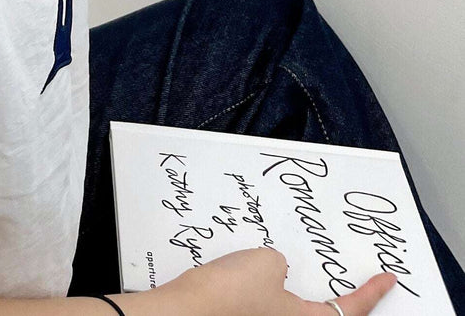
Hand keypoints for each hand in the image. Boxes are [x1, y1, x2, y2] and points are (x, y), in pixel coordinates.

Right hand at [152, 246, 398, 315]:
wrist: (182, 315)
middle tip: (338, 274)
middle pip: (320, 315)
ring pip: (289, 311)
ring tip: (280, 265)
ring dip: (290, 293)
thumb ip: (280, 263)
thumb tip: (276, 271)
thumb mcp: (265, 262)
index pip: (352, 310)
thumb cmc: (228, 294)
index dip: (373, 293)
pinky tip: (245, 274)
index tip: (389, 280)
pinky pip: (264, 309)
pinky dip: (265, 295)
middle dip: (332, 297)